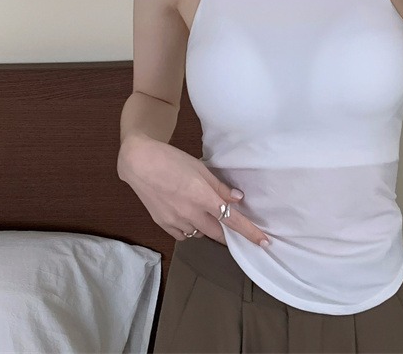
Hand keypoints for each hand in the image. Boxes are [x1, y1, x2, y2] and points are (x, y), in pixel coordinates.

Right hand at [118, 135, 269, 247]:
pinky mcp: (163, 224)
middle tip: (235, 228)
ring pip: (200, 234)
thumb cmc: (171, 160)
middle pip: (218, 233)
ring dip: (209, 229)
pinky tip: (190, 217)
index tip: (263, 242)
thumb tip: (238, 200)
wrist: (139, 163)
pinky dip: (191, 229)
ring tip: (207, 214)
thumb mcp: (200, 168)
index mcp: (202, 197)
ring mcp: (175, 221)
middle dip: (229, 234)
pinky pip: (183, 235)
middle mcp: (190, 214)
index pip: (232, 220)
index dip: (249, 232)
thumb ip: (219, 187)